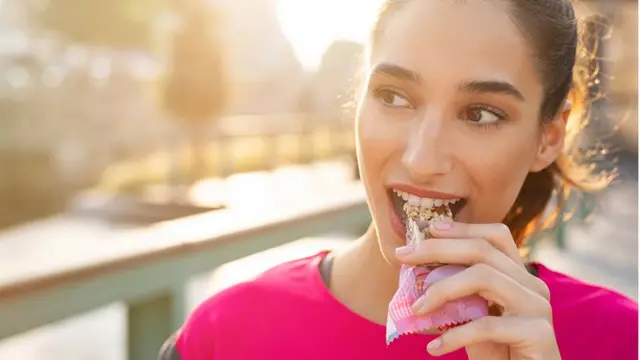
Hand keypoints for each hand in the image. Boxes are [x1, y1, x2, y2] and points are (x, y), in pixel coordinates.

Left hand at [395, 221, 560, 359]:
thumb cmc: (499, 354)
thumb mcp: (474, 319)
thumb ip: (458, 296)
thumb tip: (418, 273)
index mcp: (520, 277)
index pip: (496, 237)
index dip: (463, 228)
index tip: (429, 228)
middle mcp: (533, 286)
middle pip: (483, 251)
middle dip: (437, 249)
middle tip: (403, 256)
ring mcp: (538, 308)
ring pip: (484, 277)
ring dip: (442, 290)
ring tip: (416, 309)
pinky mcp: (538, 334)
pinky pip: (487, 325)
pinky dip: (455, 335)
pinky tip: (434, 348)